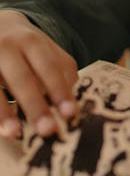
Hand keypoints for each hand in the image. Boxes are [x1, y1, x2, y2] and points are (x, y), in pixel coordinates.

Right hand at [0, 10, 78, 137]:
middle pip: (23, 78)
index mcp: (33, 42)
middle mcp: (9, 47)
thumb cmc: (26, 47)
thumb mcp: (45, 50)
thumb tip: (75, 103)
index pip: (50, 67)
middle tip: (48, 130)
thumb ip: (61, 71)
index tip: (70, 113)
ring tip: (14, 132)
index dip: (60, 90)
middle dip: (35, 104)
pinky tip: (1, 126)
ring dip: (3, 110)